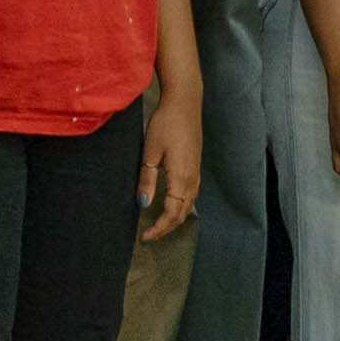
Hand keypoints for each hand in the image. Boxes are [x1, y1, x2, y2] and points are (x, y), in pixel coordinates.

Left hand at [138, 86, 201, 241]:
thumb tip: (143, 204)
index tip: (146, 237)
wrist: (184, 103)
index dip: (159, 228)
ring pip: (188, 206)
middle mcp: (192, 179)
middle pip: (182, 214)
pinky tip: (172, 205)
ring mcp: (196, 173)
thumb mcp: (151, 151)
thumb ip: (147, 179)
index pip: (172, 214)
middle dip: (167, 228)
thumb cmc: (166, 124)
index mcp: (181, 178)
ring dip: (175, 219)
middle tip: (150, 236)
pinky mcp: (195, 166)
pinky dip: (181, 207)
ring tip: (159, 225)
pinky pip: (191, 195)